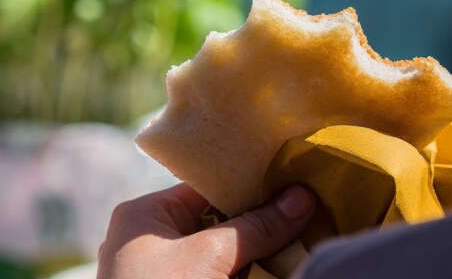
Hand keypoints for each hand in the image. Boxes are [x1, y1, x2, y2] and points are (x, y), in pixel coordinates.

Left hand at [97, 183, 314, 278]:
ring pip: (225, 255)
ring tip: (304, 238)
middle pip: (219, 223)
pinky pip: (222, 276)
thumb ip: (255, 228)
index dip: (248, 186)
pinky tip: (281, 269)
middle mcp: (154, 241)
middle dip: (260, 224)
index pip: (206, 189)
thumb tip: (300, 198)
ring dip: (260, 254)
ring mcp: (169, 273)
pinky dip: (249, 275)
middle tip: (305, 213)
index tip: (290, 183)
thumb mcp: (208, 256)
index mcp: (146, 216)